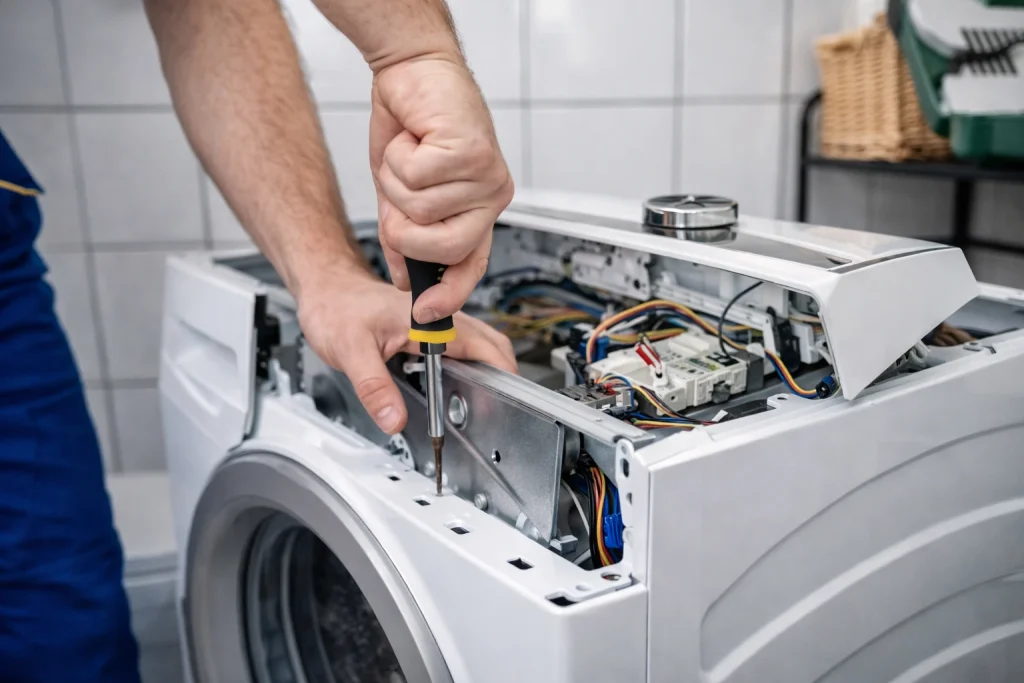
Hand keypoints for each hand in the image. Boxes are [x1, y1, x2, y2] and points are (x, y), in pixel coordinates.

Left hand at [298, 271, 517, 434]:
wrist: (327, 288)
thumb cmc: (337, 307)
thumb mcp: (350, 351)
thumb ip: (374, 387)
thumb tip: (395, 418)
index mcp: (432, 320)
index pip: (485, 348)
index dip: (499, 379)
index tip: (495, 407)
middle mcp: (442, 318)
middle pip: (494, 346)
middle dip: (504, 378)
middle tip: (495, 410)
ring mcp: (440, 322)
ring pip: (482, 346)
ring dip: (488, 373)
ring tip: (479, 404)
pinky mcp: (432, 329)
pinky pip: (464, 348)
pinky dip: (471, 368)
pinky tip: (456, 387)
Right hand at [370, 56, 513, 325]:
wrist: (413, 71)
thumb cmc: (411, 127)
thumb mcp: (401, 194)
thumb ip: (406, 235)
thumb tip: (406, 277)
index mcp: (477, 211)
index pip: (470, 265)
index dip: (449, 293)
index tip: (426, 311)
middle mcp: (489, 197)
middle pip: (443, 247)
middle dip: (403, 227)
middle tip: (397, 192)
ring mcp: (486, 176)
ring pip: (423, 210)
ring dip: (398, 180)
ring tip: (410, 153)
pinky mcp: (474, 152)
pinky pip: (419, 177)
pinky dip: (400, 156)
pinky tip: (413, 137)